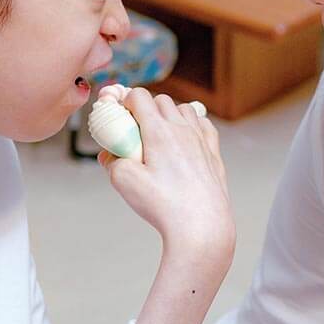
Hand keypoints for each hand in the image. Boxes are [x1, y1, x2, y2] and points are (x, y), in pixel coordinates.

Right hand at [99, 88, 234, 265]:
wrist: (202, 227)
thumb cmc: (166, 206)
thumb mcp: (124, 182)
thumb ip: (112, 161)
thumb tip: (110, 155)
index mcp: (159, 131)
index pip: (139, 96)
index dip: (125, 101)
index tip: (120, 116)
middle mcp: (183, 130)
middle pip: (161, 100)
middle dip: (146, 108)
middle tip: (136, 131)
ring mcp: (201, 140)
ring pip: (185, 109)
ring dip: (170, 114)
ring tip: (159, 137)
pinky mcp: (214, 154)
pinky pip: (204, 126)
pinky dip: (193, 126)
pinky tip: (185, 140)